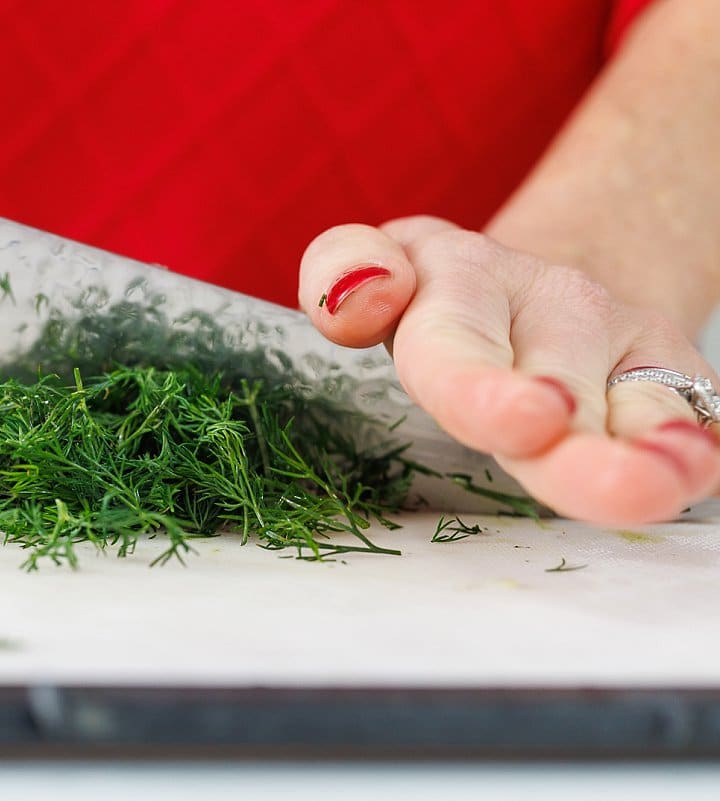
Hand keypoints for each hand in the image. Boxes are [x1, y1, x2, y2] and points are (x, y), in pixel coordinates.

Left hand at [299, 216, 719, 524]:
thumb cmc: (437, 299)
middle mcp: (551, 304)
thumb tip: (360, 295)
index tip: (526, 420)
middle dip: (572, 444)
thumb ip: (342, 271)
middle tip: (603, 479)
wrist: (535, 284)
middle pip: (558, 387)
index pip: (456, 340)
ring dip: (652, 453)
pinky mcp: (672, 368)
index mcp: (460, 282)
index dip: (485, 388)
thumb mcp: (378, 269)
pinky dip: (699, 445)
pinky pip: (694, 410)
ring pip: (639, 405)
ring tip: (662, 486)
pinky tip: (699, 470)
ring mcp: (620, 337)